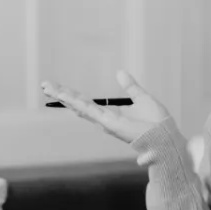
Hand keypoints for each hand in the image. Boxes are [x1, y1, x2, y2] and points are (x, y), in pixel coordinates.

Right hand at [41, 70, 172, 143]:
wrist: (166, 136)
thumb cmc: (158, 122)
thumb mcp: (142, 98)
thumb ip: (130, 87)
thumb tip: (120, 72)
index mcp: (111, 115)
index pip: (87, 103)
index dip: (72, 95)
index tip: (59, 87)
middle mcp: (104, 120)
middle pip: (78, 105)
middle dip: (61, 94)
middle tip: (45, 85)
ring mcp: (105, 122)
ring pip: (79, 106)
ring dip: (63, 96)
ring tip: (47, 87)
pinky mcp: (109, 123)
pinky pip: (90, 110)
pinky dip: (76, 102)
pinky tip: (65, 95)